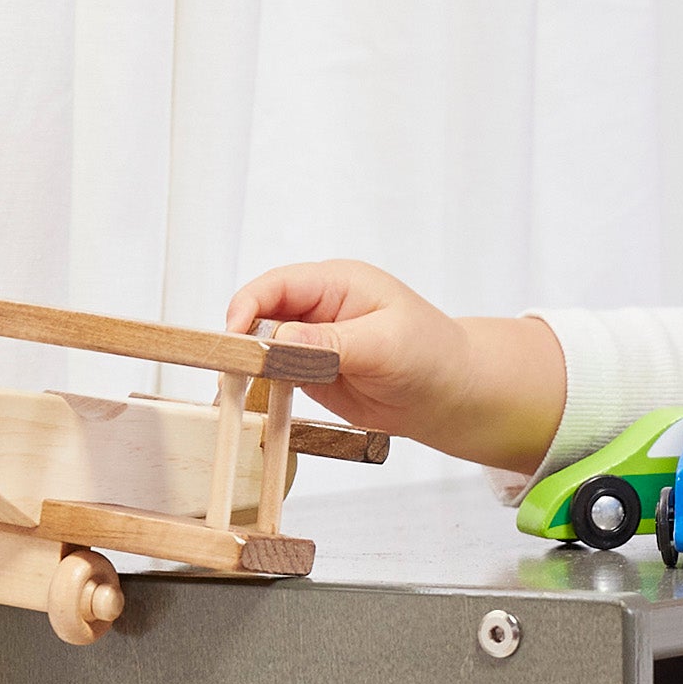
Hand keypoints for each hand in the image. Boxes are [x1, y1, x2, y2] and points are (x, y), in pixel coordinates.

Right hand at [222, 261, 567, 472]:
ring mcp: (311, 341)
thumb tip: (280, 339)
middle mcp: (318, 308)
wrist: (453, 396)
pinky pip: (274, 374)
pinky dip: (261, 386)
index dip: (249, 306)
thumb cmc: (432, 357)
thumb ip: (332, 343)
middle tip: (229, 369)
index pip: (277, 286)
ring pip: (261, 346)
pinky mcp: (310, 372)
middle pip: (260, 314)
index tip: (235, 335)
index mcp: (336, 283)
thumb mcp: (385, 345)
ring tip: (234, 389)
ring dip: (247, 365)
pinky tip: (253, 400)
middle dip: (241, 338)